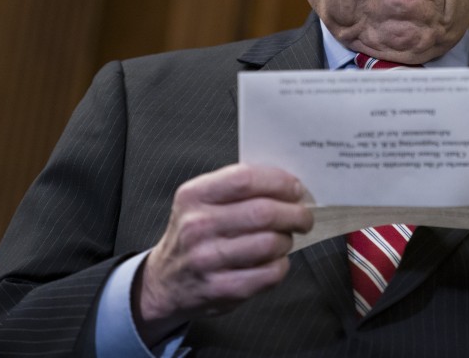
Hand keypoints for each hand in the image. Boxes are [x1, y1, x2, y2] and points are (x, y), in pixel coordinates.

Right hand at [133, 163, 312, 343]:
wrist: (165, 281)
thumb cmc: (196, 234)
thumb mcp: (202, 201)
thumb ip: (239, 187)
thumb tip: (288, 183)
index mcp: (195, 195)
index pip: (246, 179)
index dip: (280, 182)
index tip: (296, 189)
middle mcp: (198, 226)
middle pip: (264, 213)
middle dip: (295, 213)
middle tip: (303, 217)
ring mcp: (207, 260)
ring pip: (270, 243)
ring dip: (287, 240)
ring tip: (285, 238)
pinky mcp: (221, 289)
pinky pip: (269, 273)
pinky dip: (281, 265)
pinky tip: (275, 261)